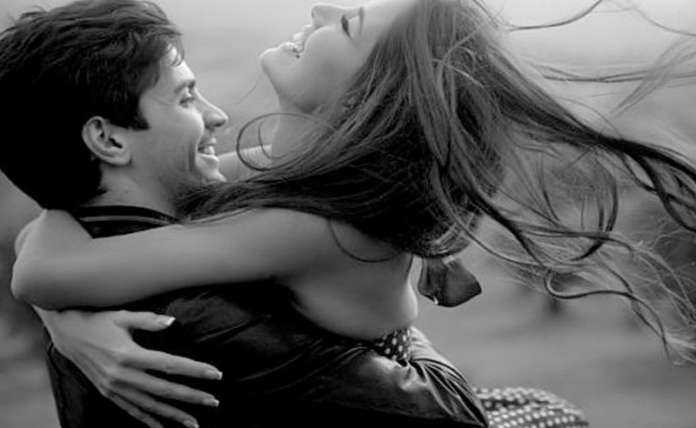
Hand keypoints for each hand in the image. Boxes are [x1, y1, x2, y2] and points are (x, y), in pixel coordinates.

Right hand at [39, 309, 222, 427]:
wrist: (67, 335)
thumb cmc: (98, 320)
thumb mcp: (122, 316)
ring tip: (195, 423)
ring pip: (150, 406)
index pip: (170, 365)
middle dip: (191, 397)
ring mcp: (114, 388)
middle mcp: (122, 375)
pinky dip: (148, 421)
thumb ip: (149, 320)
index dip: (195, 371)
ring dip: (174, 415)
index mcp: (130, 355)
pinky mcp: (108, 394)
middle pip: (164, 390)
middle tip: (214, 401)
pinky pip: (132, 411)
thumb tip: (173, 322)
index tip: (215, 374)